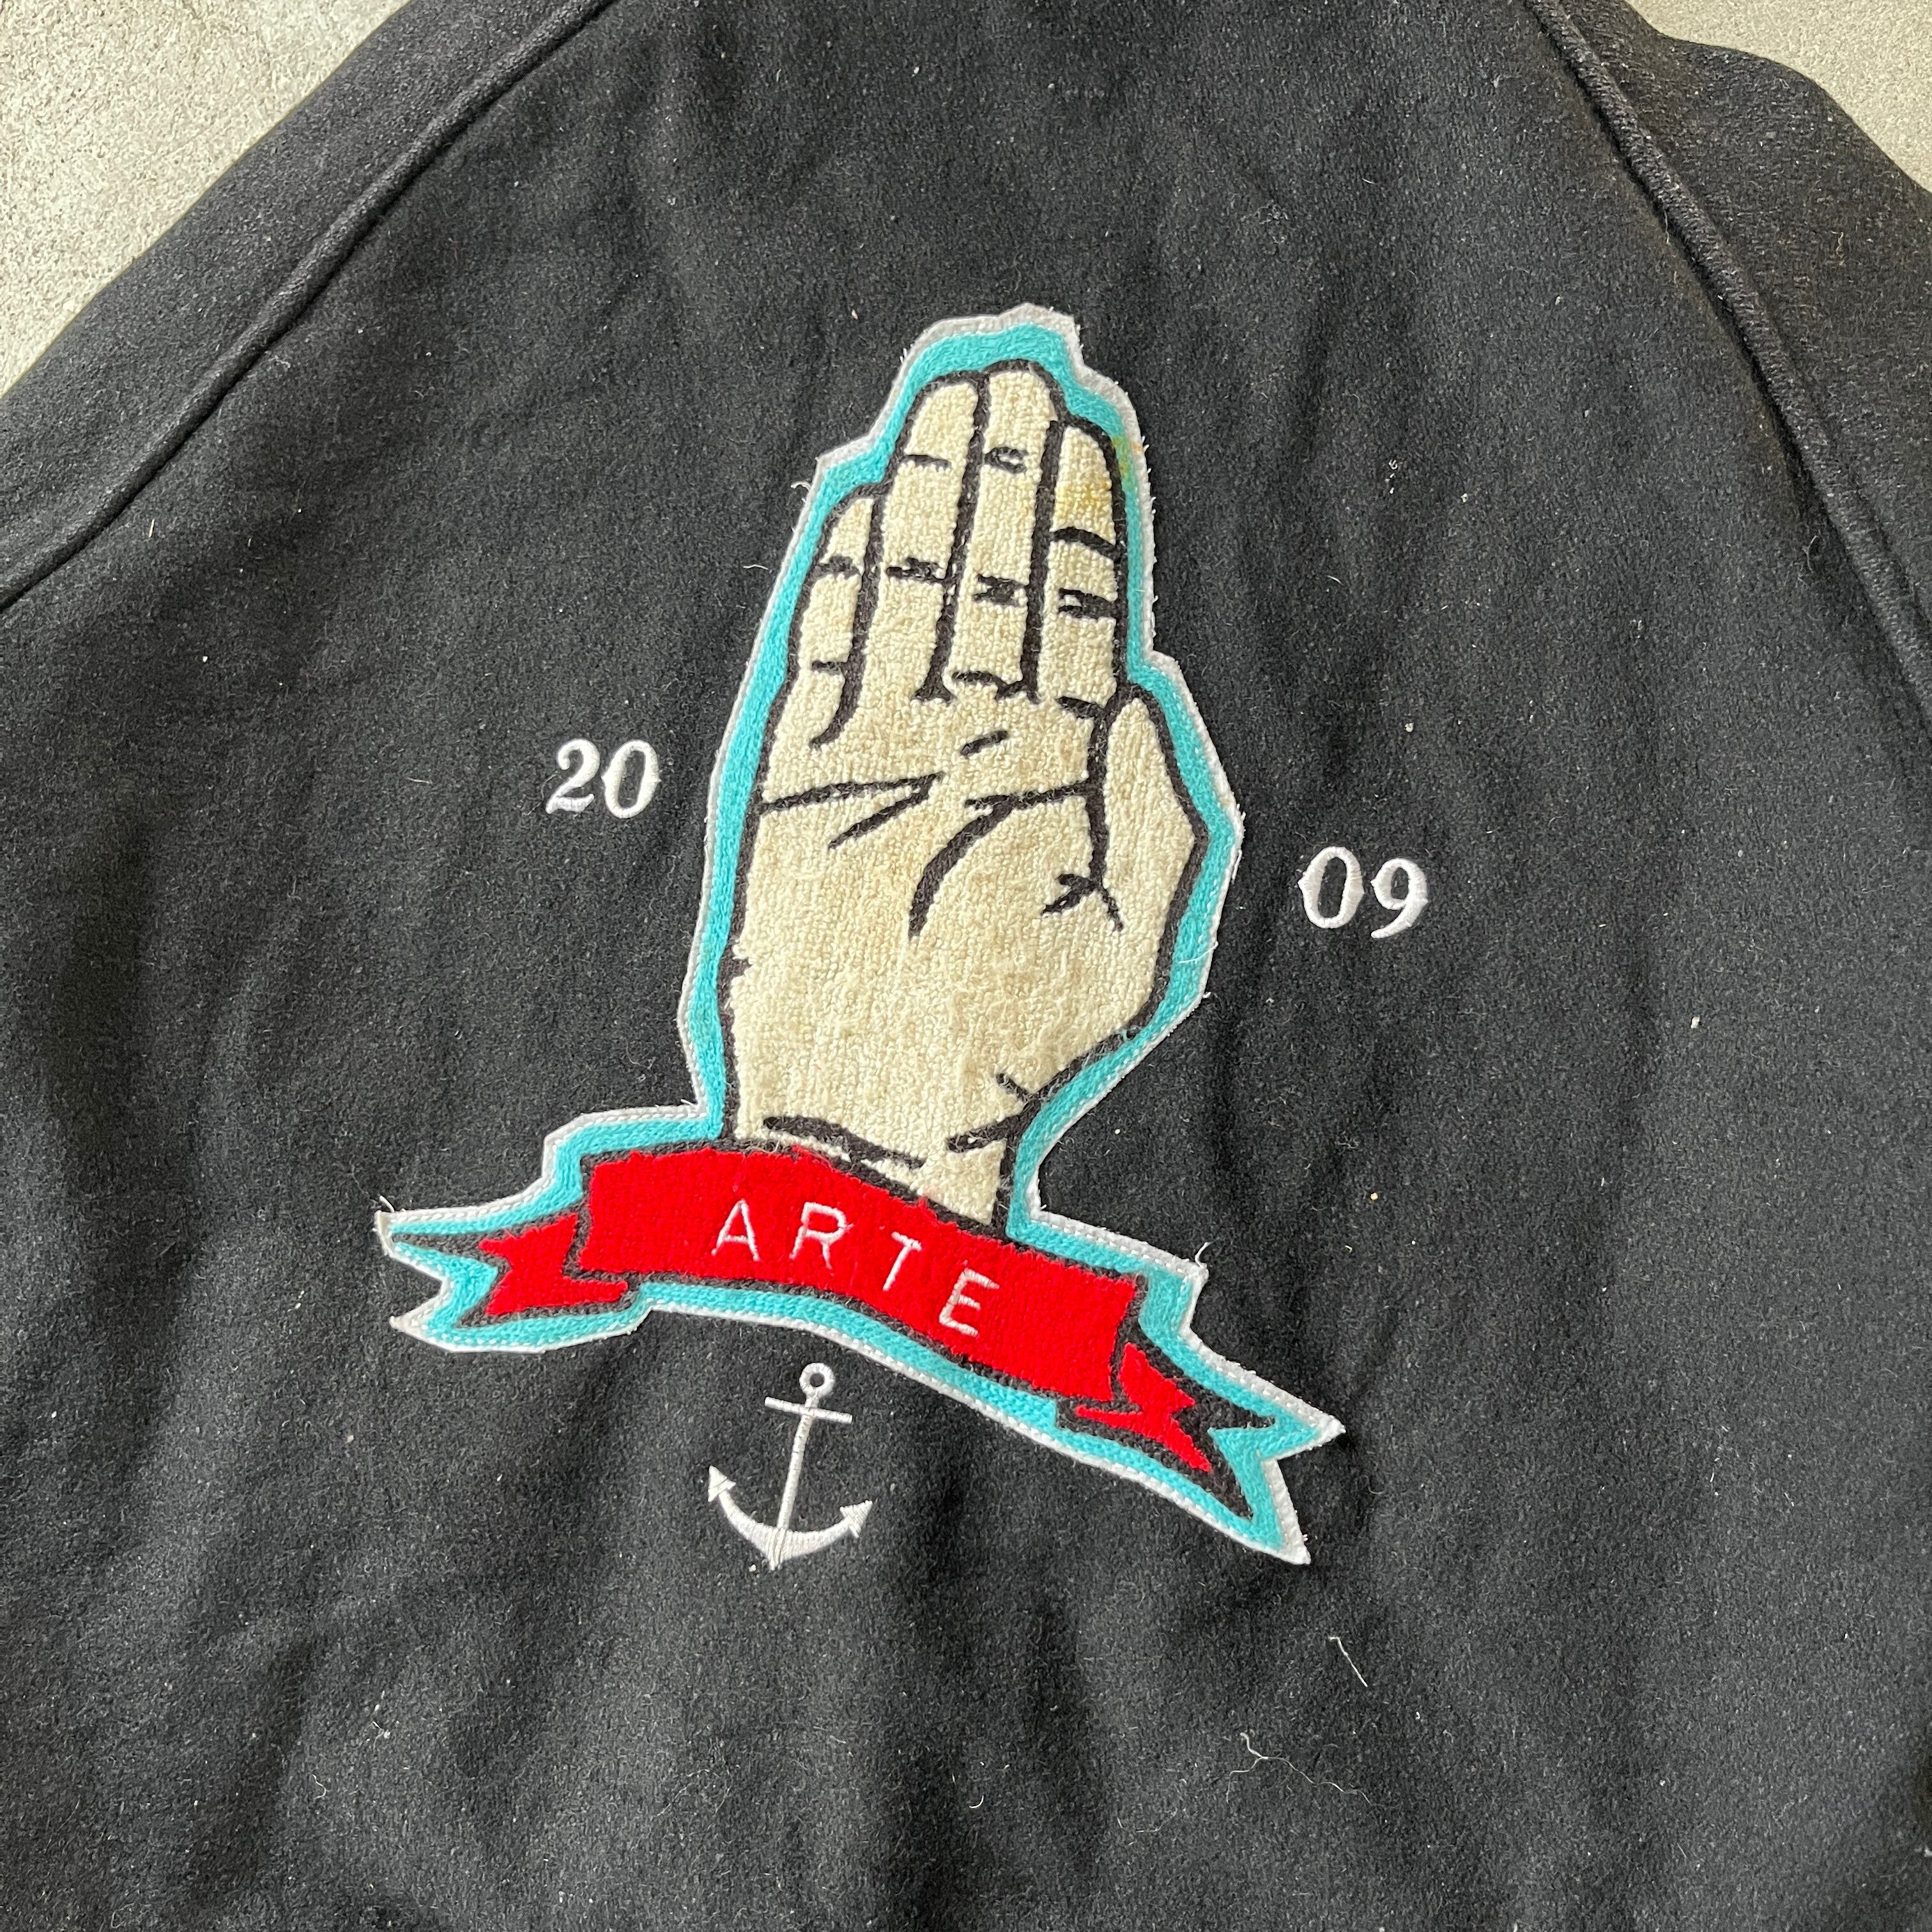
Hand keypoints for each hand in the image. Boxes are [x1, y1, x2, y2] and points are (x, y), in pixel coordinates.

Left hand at [723, 361, 1199, 1225]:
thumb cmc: (1017, 1047)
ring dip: (930, 484)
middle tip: (1012, 366)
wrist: (864, 1134)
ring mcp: (865, 753)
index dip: (1077, 508)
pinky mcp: (786, 782)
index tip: (1079, 423)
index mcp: (1053, 774)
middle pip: (990, 569)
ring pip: (907, 585)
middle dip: (1005, 462)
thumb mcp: (1141, 943)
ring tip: (949, 396)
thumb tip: (1131, 686)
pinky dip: (841, 570)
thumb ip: (1152, 805)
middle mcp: (958, 741)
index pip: (1070, 606)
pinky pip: (819, 648)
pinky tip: (860, 501)